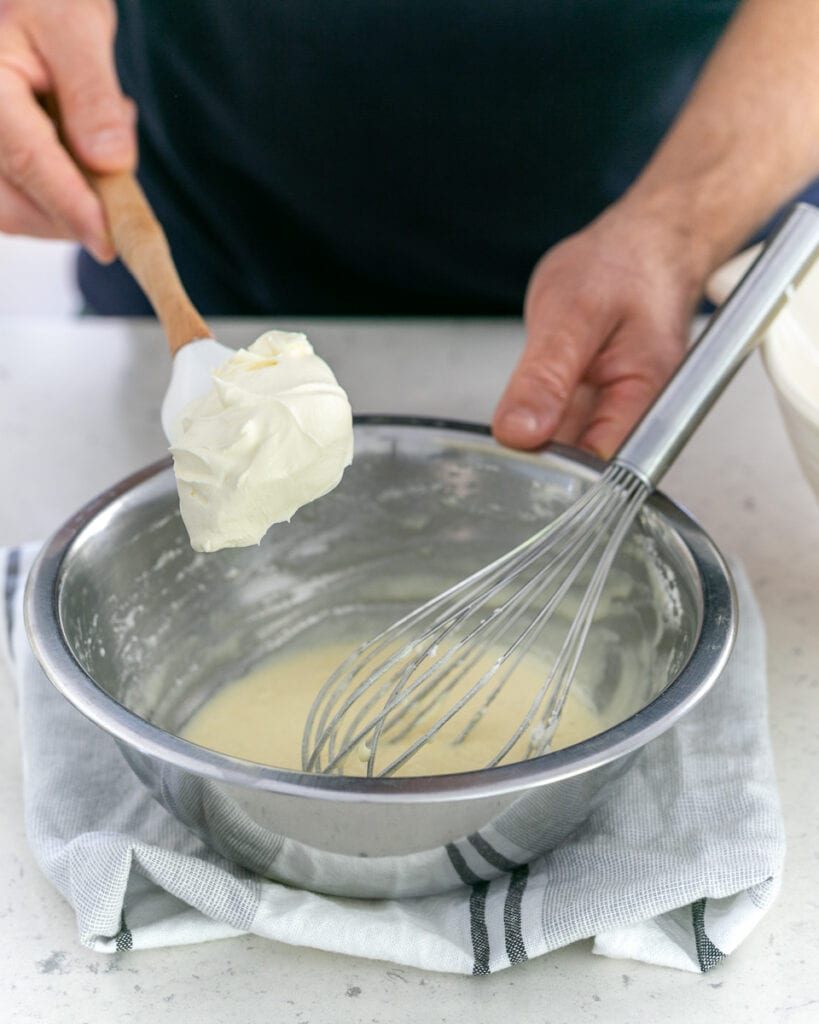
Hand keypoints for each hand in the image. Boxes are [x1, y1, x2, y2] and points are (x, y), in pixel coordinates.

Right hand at [0, 0, 135, 260]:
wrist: (26, 3)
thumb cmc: (46, 2)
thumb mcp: (76, 26)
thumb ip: (92, 95)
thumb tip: (112, 163)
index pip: (27, 160)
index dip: (71, 206)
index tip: (108, 241)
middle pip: (17, 203)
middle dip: (76, 208)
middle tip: (118, 167)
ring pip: (18, 214)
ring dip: (71, 203)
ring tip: (94, 142)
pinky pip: (20, 206)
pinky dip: (59, 198)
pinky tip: (75, 155)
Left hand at [492, 199, 709, 458]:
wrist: (642, 241)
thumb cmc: (625, 265)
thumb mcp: (573, 315)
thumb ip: (546, 378)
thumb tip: (519, 433)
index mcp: (646, 399)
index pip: (602, 470)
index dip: (556, 479)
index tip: (514, 470)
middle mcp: (635, 414)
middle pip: (582, 468)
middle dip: (539, 467)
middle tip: (500, 454)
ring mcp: (613, 410)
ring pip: (565, 449)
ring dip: (535, 444)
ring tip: (513, 425)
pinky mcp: (592, 402)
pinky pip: (560, 427)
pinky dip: (536, 421)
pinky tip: (524, 409)